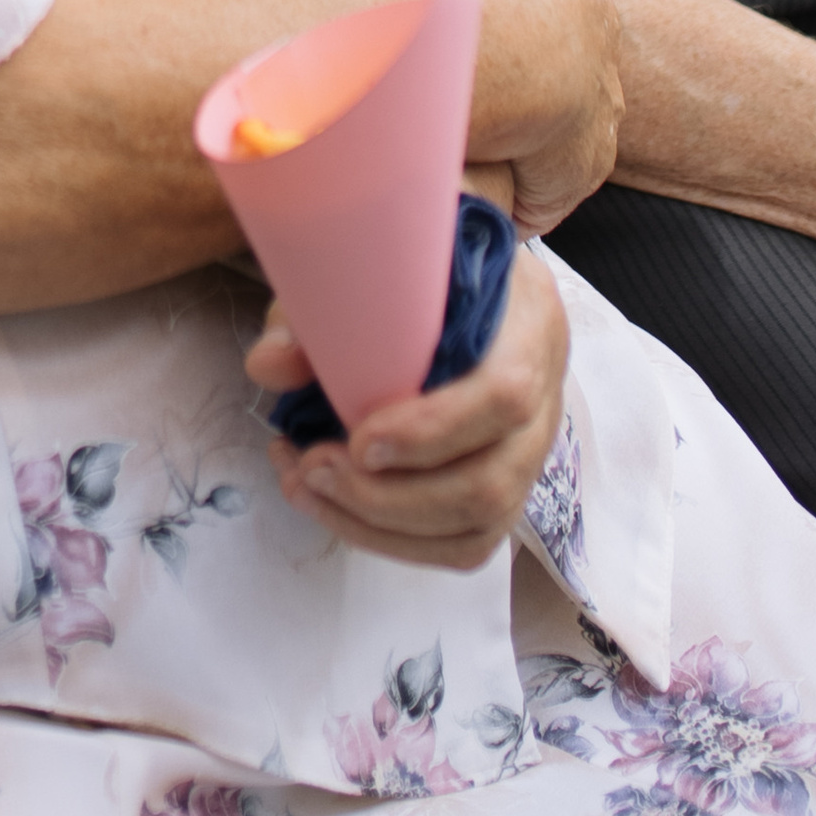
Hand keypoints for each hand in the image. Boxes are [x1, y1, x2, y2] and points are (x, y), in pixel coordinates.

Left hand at [252, 245, 566, 571]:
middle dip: (388, 497)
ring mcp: (531, 448)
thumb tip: (270, 367)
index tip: (358, 440)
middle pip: (489, 482)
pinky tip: (337, 510)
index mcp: (524, 318)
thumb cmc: (409, 276)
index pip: (504, 394)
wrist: (455, 284)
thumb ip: (311, 315)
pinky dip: (395, 541)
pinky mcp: (507, 487)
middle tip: (311, 468)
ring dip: (381, 527)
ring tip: (309, 489)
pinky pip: (465, 543)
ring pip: (478, 527)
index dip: (433, 431)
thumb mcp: (356, 271)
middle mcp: (545, 391)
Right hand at [433, 0, 624, 232]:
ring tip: (491, 161)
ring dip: (535, 156)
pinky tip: (491, 202)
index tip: (511, 48)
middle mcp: (599, 62)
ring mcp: (591, 119)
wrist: (493, 25)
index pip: (573, 28)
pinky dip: (521, 200)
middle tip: (499, 110)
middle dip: (548, 103)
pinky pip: (545, 194)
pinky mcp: (570, 168)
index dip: (540, 39)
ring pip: (568, 146)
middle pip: (581, 91)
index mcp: (585, 1)